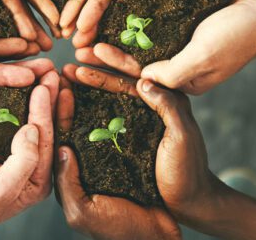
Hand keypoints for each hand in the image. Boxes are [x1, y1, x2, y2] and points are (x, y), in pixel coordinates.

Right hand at [0, 69, 59, 238]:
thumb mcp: (0, 188)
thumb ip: (23, 161)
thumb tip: (33, 128)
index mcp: (39, 178)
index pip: (48, 138)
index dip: (46, 110)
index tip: (45, 85)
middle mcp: (33, 165)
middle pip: (48, 127)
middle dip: (52, 98)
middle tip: (52, 70)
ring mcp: (18, 155)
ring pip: (35, 121)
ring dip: (41, 96)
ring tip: (43, 72)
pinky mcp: (3, 147)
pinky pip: (17, 121)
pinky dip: (21, 101)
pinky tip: (19, 83)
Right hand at [59, 64, 225, 233]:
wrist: (188, 201)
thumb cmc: (187, 170)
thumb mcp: (181, 135)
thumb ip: (168, 106)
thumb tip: (142, 81)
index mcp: (167, 100)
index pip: (136, 76)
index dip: (112, 64)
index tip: (89, 54)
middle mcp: (152, 106)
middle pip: (120, 80)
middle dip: (96, 67)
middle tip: (72, 59)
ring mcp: (139, 121)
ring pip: (111, 95)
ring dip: (90, 83)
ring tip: (67, 73)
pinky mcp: (129, 136)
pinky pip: (108, 115)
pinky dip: (90, 104)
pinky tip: (73, 100)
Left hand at [78, 0, 255, 93]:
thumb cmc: (240, 34)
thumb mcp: (203, 56)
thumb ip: (173, 71)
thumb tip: (142, 81)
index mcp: (183, 81)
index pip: (138, 78)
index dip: (108, 68)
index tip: (82, 55)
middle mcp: (181, 69)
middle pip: (134, 64)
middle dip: (105, 57)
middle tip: (74, 48)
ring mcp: (185, 51)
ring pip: (141, 48)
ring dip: (115, 40)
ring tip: (88, 34)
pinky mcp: (189, 32)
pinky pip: (155, 31)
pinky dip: (134, 26)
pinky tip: (116, 16)